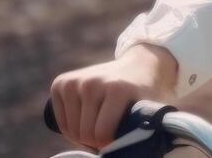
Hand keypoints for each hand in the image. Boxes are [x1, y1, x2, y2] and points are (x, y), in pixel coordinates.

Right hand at [49, 43, 177, 151]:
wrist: (140, 63)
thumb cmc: (146, 91)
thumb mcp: (151, 108)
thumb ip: (147, 128)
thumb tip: (139, 148)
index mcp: (117, 89)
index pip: (101, 134)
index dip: (109, 143)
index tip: (119, 140)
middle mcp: (93, 82)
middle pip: (85, 132)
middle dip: (95, 141)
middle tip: (108, 135)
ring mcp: (76, 81)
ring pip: (71, 129)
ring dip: (82, 135)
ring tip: (99, 127)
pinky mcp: (62, 83)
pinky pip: (59, 120)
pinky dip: (70, 127)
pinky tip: (84, 120)